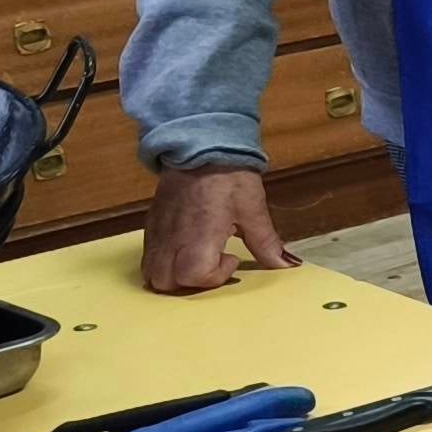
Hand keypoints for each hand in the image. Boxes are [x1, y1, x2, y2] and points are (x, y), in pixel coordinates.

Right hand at [142, 164, 296, 293]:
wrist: (201, 148)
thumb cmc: (228, 177)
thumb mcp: (252, 209)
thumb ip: (265, 242)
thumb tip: (284, 264)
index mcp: (198, 236)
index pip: (193, 276)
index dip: (214, 276)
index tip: (231, 258)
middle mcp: (171, 239)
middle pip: (166, 282)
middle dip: (191, 283)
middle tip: (213, 264)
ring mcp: (157, 233)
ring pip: (151, 273)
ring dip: (173, 277)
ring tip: (198, 260)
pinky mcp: (151, 225)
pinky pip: (147, 256)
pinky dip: (163, 263)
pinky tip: (185, 250)